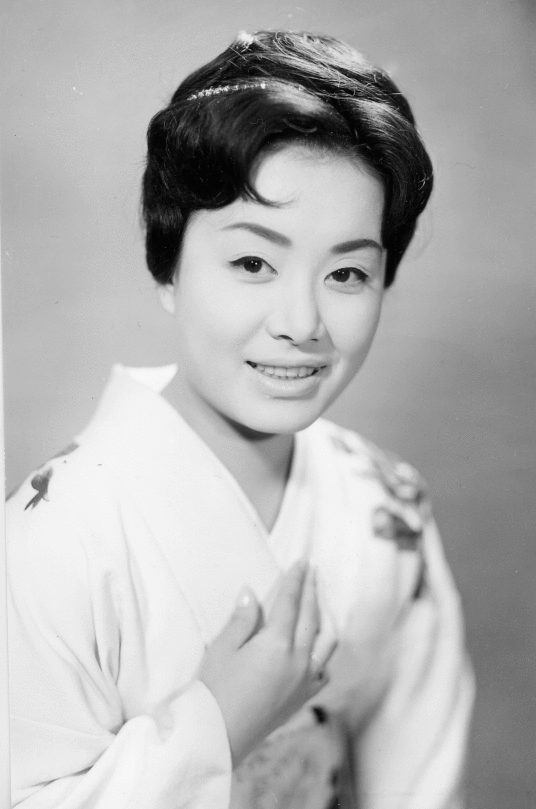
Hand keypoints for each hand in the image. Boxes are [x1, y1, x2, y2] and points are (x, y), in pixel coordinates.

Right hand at [198, 561, 336, 766]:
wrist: (217, 738)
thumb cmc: (213, 691)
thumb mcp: (222, 649)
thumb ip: (242, 619)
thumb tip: (251, 593)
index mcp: (276, 644)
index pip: (290, 603)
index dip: (295, 580)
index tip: (301, 562)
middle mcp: (297, 661)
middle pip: (311, 617)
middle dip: (312, 590)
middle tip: (313, 570)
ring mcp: (303, 681)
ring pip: (325, 642)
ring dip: (323, 617)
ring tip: (319, 602)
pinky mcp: (302, 699)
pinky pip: (323, 670)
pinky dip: (324, 653)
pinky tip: (318, 647)